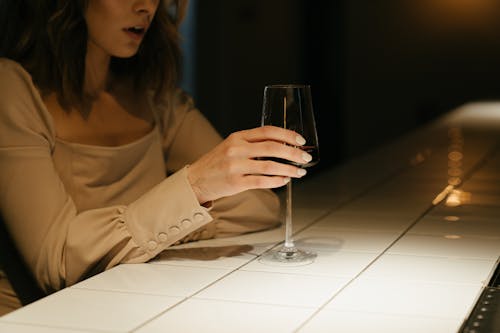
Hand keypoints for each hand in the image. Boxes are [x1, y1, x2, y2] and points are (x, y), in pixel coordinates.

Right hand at [187, 125, 312, 203]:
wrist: (196, 180)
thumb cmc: (217, 163)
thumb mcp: (232, 146)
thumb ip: (252, 145)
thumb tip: (282, 146)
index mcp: (238, 137)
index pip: (267, 131)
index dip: (287, 134)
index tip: (300, 140)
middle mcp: (237, 149)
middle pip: (272, 148)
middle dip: (293, 153)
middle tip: (305, 158)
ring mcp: (235, 166)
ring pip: (269, 166)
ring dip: (289, 169)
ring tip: (300, 172)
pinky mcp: (235, 183)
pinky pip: (262, 181)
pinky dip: (277, 181)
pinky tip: (285, 180)